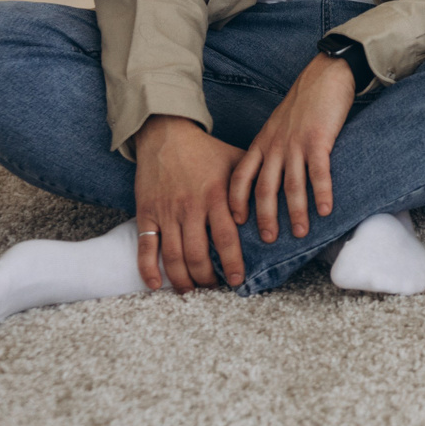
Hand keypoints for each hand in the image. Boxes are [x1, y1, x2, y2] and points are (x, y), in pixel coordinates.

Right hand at [133, 115, 247, 292]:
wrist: (166, 135)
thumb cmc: (207, 151)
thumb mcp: (237, 161)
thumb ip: (254, 183)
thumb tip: (279, 201)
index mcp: (216, 196)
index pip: (226, 237)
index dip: (232, 262)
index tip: (238, 280)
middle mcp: (190, 207)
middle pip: (197, 253)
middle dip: (207, 277)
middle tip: (214, 287)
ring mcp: (166, 211)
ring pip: (173, 255)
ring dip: (182, 278)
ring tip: (191, 290)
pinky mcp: (146, 213)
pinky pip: (145, 246)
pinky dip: (148, 269)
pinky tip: (156, 284)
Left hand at [228, 54, 355, 242]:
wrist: (325, 75)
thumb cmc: (304, 101)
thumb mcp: (277, 125)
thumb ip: (272, 147)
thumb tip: (272, 173)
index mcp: (262, 143)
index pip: (240, 177)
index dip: (236, 202)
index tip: (236, 224)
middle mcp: (275, 146)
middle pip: (263, 188)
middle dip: (265, 217)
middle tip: (269, 240)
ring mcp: (296, 143)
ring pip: (291, 185)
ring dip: (296, 212)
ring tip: (301, 233)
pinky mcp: (319, 139)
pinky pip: (318, 172)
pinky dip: (321, 193)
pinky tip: (326, 210)